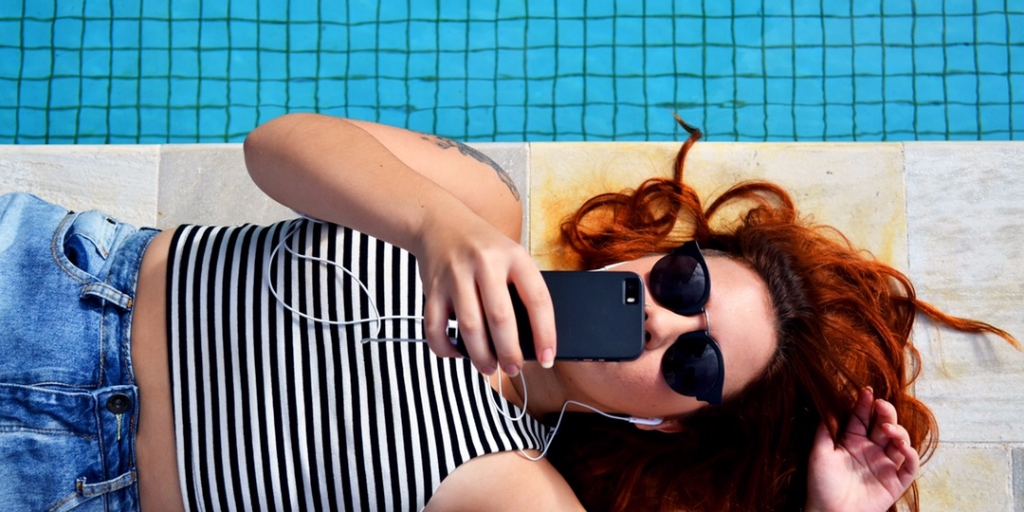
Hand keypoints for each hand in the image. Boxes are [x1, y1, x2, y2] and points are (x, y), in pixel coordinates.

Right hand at [417, 212, 555, 375]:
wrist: (439, 222)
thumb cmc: (483, 247)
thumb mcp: (510, 256)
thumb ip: (519, 289)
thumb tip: (530, 341)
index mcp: (514, 257)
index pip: (537, 299)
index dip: (545, 333)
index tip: (547, 358)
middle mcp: (485, 264)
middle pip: (501, 318)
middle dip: (509, 352)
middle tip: (514, 369)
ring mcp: (456, 275)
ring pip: (470, 327)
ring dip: (481, 356)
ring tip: (488, 368)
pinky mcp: (431, 288)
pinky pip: (435, 327)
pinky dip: (445, 347)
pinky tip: (457, 352)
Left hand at [805, 388, 919, 511]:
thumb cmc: (821, 484)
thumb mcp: (819, 452)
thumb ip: (825, 429)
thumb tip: (827, 403)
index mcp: (852, 441)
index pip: (862, 418)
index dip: (865, 404)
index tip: (866, 392)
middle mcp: (870, 450)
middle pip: (884, 425)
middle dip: (885, 413)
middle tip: (881, 405)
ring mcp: (884, 465)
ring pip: (900, 442)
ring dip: (898, 432)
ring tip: (887, 429)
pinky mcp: (895, 483)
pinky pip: (910, 467)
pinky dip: (911, 455)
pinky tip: (903, 446)